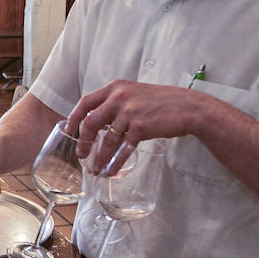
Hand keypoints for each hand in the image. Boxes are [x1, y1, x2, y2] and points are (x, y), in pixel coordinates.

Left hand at [68, 79, 208, 170]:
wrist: (189, 108)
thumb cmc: (163, 102)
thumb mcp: (135, 94)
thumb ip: (116, 103)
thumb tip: (98, 121)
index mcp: (116, 87)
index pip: (86, 102)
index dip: (74, 117)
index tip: (69, 130)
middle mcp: (120, 97)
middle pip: (90, 122)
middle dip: (84, 141)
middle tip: (82, 154)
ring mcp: (130, 112)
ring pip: (106, 139)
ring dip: (99, 157)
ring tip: (95, 169)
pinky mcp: (141, 127)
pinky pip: (122, 148)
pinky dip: (115, 162)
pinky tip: (111, 170)